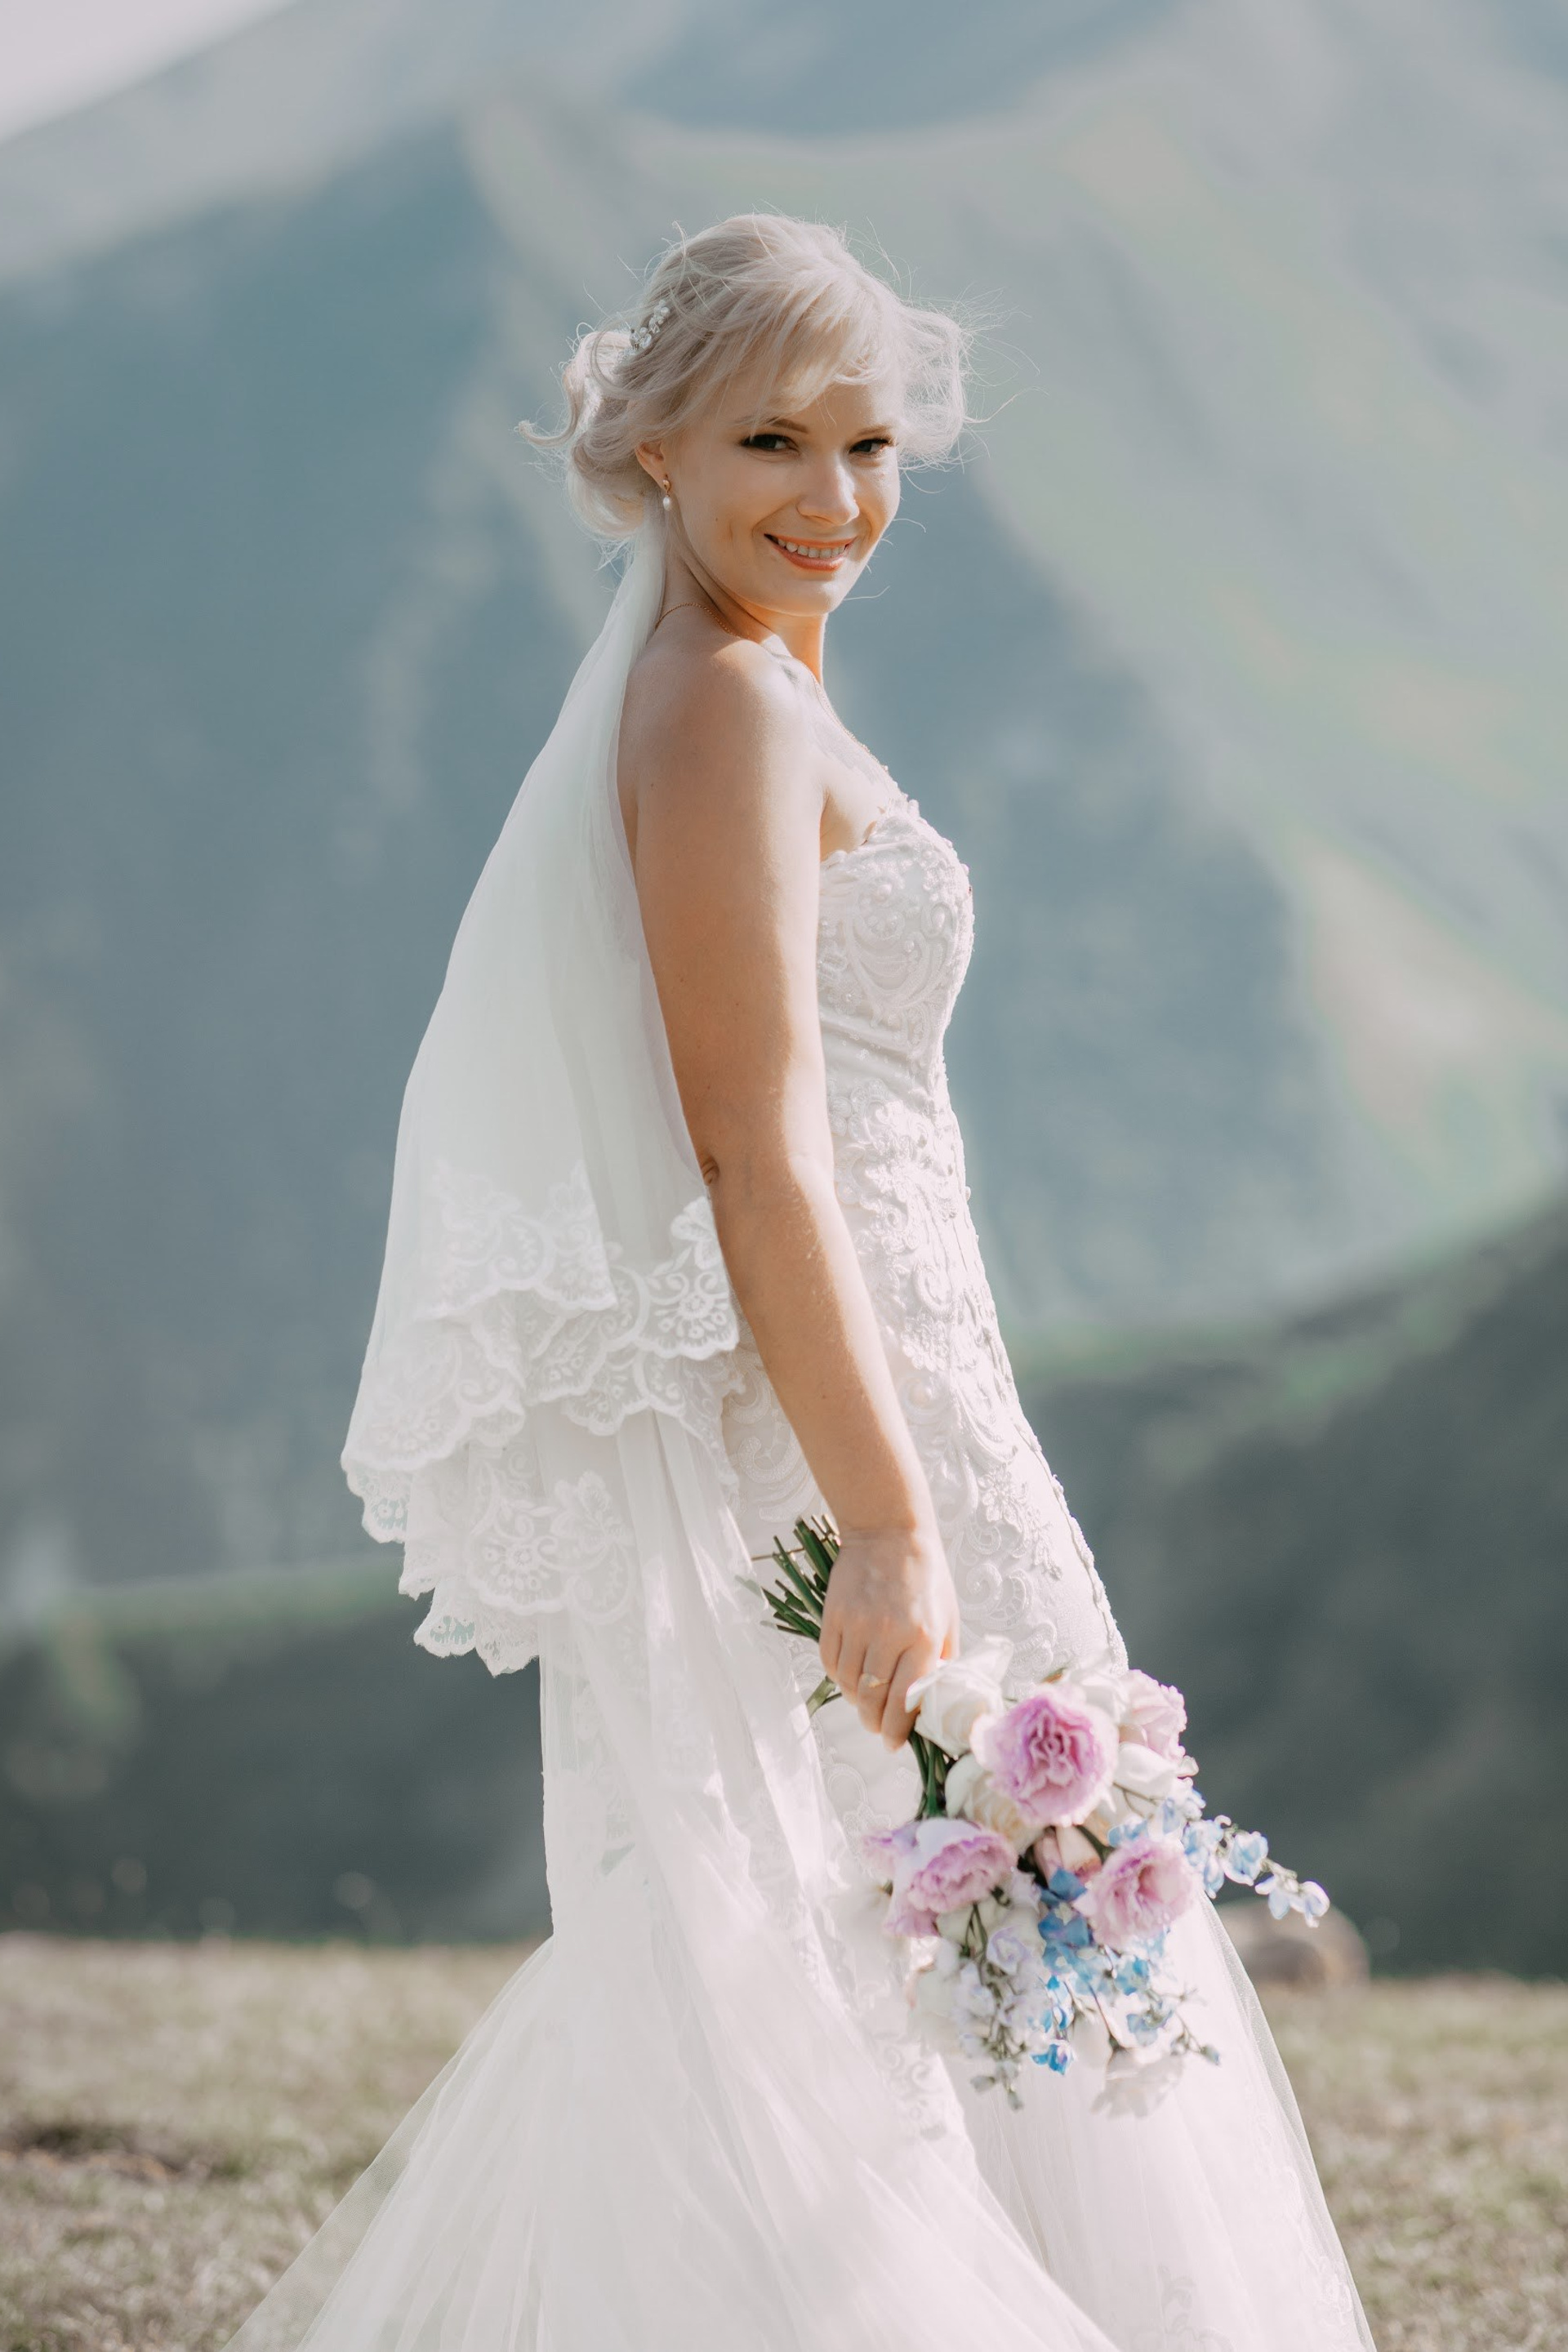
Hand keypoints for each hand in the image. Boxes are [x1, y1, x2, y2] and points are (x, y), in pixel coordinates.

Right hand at [819, 1522, 960, 1748]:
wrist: (888, 1531)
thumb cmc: (926, 1575)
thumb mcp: (949, 1616)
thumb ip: (944, 1659)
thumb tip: (934, 1699)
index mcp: (923, 1637)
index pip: (905, 1701)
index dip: (897, 1731)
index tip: (894, 1743)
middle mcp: (888, 1634)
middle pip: (873, 1699)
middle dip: (875, 1723)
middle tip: (879, 1728)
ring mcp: (857, 1625)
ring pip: (849, 1685)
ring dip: (857, 1702)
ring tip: (866, 1701)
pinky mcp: (834, 1616)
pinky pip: (830, 1662)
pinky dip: (839, 1677)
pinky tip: (851, 1676)